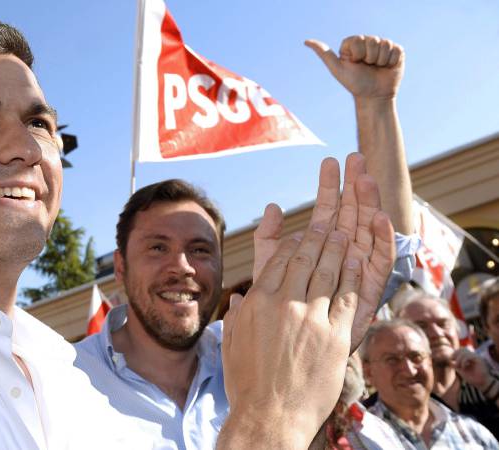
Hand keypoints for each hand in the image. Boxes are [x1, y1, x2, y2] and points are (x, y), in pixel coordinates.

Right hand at [219, 159, 394, 448]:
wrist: (268, 416)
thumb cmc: (246, 382)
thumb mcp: (232, 342)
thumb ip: (238, 314)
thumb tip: (240, 297)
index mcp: (258, 301)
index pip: (281, 258)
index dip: (296, 240)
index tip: (304, 232)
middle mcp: (284, 303)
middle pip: (307, 257)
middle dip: (320, 233)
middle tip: (330, 217)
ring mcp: (311, 318)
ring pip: (330, 271)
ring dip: (340, 247)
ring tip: (346, 231)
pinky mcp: (334, 336)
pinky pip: (349, 296)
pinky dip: (354, 274)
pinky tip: (357, 260)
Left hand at [252, 154, 395, 350]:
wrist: (282, 374)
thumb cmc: (272, 325)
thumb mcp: (266, 276)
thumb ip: (269, 242)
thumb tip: (272, 206)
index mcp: (317, 256)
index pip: (326, 214)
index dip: (329, 188)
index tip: (332, 160)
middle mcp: (340, 264)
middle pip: (350, 219)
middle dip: (353, 188)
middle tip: (355, 158)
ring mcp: (354, 280)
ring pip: (366, 236)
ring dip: (369, 206)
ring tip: (367, 178)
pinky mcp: (366, 300)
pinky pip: (378, 267)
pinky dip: (381, 242)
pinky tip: (380, 218)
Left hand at [305, 35, 403, 100]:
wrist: (374, 97)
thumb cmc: (354, 84)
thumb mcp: (337, 69)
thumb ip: (324, 54)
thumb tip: (306, 41)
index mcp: (353, 43)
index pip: (358, 40)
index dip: (357, 54)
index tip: (355, 64)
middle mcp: (368, 42)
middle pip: (373, 40)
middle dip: (369, 58)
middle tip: (367, 67)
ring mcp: (383, 46)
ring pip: (385, 44)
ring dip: (380, 60)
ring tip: (377, 68)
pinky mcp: (397, 51)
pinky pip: (396, 49)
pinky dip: (391, 61)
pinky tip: (386, 67)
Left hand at [453, 348, 491, 390]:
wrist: (481, 383)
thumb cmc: (472, 377)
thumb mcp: (461, 370)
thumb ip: (456, 364)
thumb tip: (448, 360)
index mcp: (469, 357)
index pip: (461, 349)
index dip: (454, 353)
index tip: (451, 360)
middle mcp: (473, 355)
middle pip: (462, 349)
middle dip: (455, 354)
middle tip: (452, 360)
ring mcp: (476, 357)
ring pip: (465, 352)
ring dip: (459, 359)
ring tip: (458, 366)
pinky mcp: (479, 359)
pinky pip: (469, 356)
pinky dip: (463, 361)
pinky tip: (463, 367)